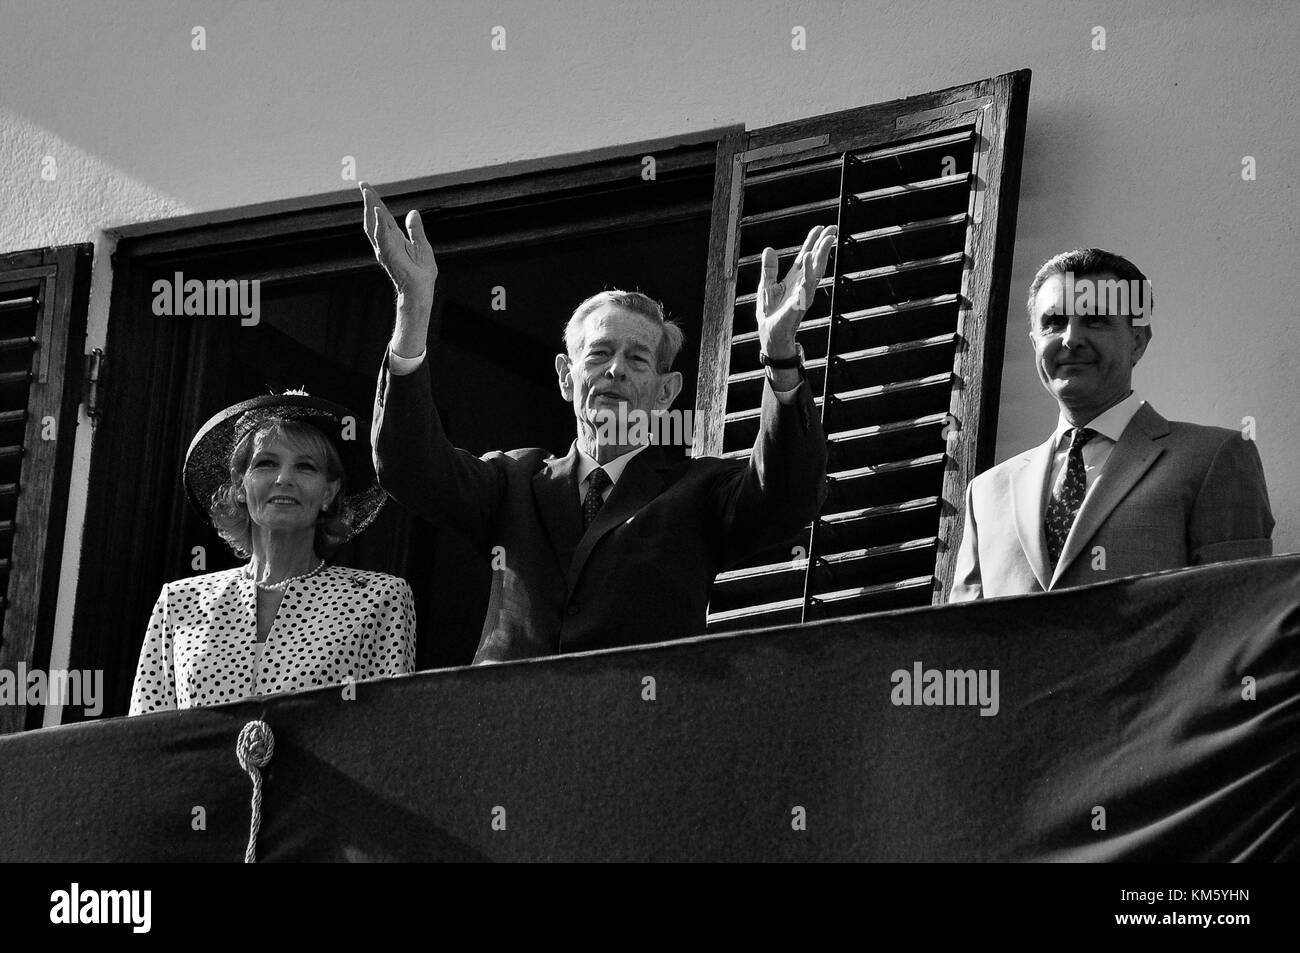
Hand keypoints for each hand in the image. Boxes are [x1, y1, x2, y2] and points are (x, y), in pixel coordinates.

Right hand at [360, 182, 436, 304]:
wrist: (421, 288)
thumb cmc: (421, 272)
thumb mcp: (421, 244)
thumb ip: (415, 229)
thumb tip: (413, 212)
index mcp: (394, 237)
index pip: (382, 215)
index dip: (375, 201)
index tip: (367, 187)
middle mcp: (386, 241)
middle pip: (374, 216)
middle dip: (369, 200)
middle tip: (362, 184)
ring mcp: (385, 247)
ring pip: (373, 224)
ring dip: (370, 208)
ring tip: (368, 192)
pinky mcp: (388, 254)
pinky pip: (382, 236)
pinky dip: (379, 223)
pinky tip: (377, 210)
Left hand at [756, 224, 836, 357]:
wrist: (770, 334)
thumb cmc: (771, 313)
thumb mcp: (766, 285)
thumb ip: (769, 268)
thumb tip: (769, 249)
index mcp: (794, 278)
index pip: (806, 256)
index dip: (812, 241)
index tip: (819, 227)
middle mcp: (802, 284)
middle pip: (815, 261)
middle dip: (824, 245)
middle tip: (832, 229)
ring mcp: (802, 294)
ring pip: (815, 272)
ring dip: (821, 255)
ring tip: (827, 240)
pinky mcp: (798, 305)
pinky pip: (804, 289)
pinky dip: (807, 275)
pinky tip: (808, 261)